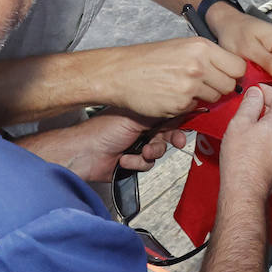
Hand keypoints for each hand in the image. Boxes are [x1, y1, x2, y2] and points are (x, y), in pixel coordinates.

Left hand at [15, 111, 186, 182]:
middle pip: (168, 133)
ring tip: (141, 151)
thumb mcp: (136, 118)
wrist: (85, 155)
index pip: (168, 114)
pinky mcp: (134, 161)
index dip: (179, 120)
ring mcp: (138, 144)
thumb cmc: (102, 131)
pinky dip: (137, 163)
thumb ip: (159, 114)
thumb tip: (180, 107)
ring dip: (152, 152)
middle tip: (176, 142)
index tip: (186, 126)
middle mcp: (141, 127)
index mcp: (142, 112)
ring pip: (160, 151)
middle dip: (170, 139)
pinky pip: (148, 164)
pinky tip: (124, 159)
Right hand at [101, 37, 246, 115]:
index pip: (239, 66)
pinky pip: (196, 108)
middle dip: (221, 87)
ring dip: (204, 97)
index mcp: (201, 47)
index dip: (234, 74)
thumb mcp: (182, 46)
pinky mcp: (180, 104)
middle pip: (230, 85)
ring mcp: (190, 86)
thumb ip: (208, 56)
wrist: (120, 72)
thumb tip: (231, 68)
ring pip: (215, 98)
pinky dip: (188, 105)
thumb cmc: (149, 59)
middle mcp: (199, 65)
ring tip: (185, 88)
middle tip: (204, 84)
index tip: (228, 76)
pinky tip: (173, 95)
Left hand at [204, 5, 271, 84]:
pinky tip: (253, 72)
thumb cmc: (235, 30)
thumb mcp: (249, 48)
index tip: (267, 83)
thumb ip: (268, 62)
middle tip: (256, 79)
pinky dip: (263, 76)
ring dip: (267, 79)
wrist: (226, 25)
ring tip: (253, 74)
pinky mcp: (271, 58)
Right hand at [219, 85, 271, 191]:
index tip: (255, 91)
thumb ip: (250, 103)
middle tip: (249, 107)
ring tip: (248, 125)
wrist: (245, 189)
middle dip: (266, 106)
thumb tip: (255, 93)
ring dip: (267, 122)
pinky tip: (252, 141)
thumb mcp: (240, 123)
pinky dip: (268, 136)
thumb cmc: (243, 161)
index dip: (267, 90)